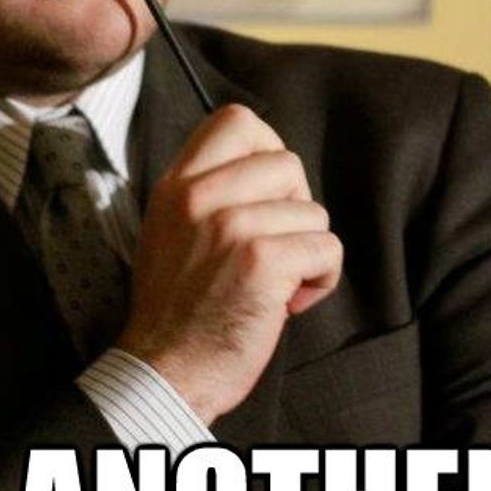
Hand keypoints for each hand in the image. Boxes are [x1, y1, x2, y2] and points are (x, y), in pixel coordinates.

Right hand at [118, 103, 341, 425]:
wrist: (164, 370)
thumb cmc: (176, 308)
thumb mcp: (170, 229)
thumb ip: (207, 192)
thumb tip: (266, 167)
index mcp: (177, 184)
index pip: (237, 120)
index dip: (268, 148)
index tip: (267, 193)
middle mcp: (199, 196)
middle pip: (286, 162)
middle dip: (296, 207)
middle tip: (276, 245)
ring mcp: (230, 226)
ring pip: (313, 211)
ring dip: (308, 251)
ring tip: (279, 283)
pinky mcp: (262, 261)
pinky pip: (327, 248)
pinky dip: (322, 279)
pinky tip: (292, 302)